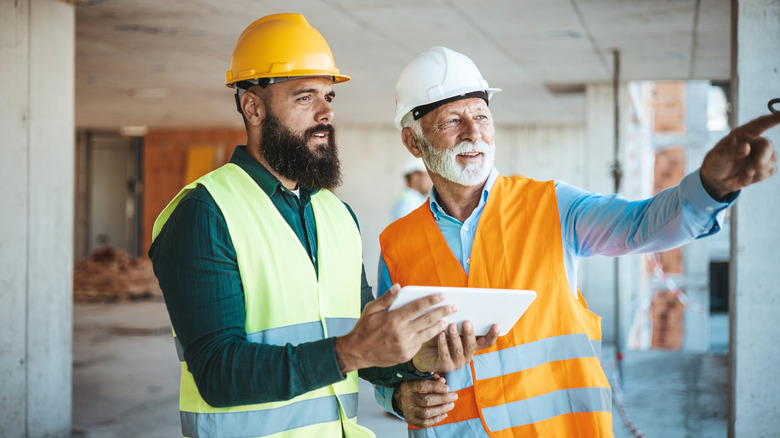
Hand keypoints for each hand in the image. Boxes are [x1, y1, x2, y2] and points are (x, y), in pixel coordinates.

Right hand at [334, 284, 454, 372]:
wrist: (358, 352)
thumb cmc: (364, 328)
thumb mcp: (371, 310)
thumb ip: (386, 298)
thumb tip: (398, 287)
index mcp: (393, 319)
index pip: (417, 306)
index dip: (431, 300)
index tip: (443, 295)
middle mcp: (401, 333)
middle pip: (427, 319)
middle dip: (443, 312)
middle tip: (454, 306)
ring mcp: (405, 345)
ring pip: (428, 333)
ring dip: (439, 325)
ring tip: (448, 319)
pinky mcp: (406, 355)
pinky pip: (420, 343)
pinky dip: (428, 336)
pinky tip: (434, 331)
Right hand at [394, 377, 455, 426]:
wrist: (400, 398)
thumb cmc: (414, 387)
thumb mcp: (420, 379)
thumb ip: (431, 379)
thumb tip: (443, 381)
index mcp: (407, 386)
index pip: (421, 386)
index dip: (435, 387)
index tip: (447, 388)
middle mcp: (406, 399)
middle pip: (426, 400)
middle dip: (443, 398)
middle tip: (454, 396)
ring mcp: (408, 411)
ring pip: (426, 412)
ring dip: (441, 409)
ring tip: (451, 405)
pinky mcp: (410, 420)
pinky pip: (425, 422)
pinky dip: (436, 419)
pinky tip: (445, 414)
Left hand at [412, 321, 499, 372]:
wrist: (421, 348)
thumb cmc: (438, 333)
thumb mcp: (450, 326)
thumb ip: (459, 320)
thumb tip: (464, 305)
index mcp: (472, 345)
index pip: (486, 341)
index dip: (493, 334)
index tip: (496, 324)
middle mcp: (467, 355)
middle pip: (472, 345)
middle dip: (470, 333)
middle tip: (467, 321)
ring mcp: (457, 362)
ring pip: (459, 350)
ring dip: (455, 337)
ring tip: (451, 325)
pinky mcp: (445, 366)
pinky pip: (445, 354)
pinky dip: (443, 343)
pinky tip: (440, 334)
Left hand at [700, 113, 779, 200]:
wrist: (716, 180)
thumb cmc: (715, 162)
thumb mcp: (717, 156)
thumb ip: (731, 151)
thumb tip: (747, 147)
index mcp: (742, 135)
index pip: (760, 124)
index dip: (772, 118)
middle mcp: (754, 143)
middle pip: (768, 146)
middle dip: (763, 158)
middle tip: (754, 167)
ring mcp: (760, 155)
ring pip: (773, 159)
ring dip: (761, 169)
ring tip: (746, 173)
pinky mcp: (763, 168)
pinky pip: (771, 170)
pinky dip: (760, 176)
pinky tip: (748, 177)